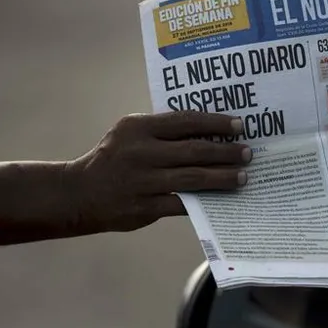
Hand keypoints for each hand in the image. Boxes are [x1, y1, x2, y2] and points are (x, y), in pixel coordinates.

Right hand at [64, 111, 250, 233]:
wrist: (78, 193)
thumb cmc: (115, 158)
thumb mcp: (130, 134)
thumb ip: (163, 131)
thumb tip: (211, 132)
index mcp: (138, 127)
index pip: (186, 120)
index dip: (216, 122)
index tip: (240, 125)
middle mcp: (140, 152)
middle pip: (194, 150)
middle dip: (226, 152)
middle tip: (248, 153)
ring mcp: (141, 181)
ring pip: (193, 178)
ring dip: (222, 177)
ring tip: (243, 176)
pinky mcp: (144, 207)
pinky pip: (182, 204)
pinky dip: (205, 201)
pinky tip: (222, 199)